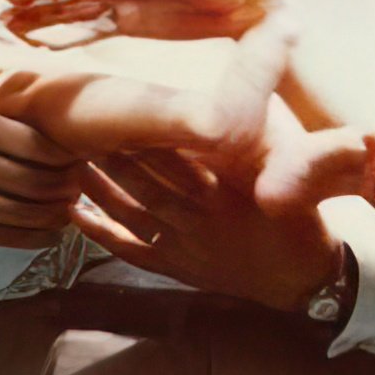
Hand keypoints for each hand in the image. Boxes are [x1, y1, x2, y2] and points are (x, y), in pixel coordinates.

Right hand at [0, 82, 81, 248]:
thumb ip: (1, 119)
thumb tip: (57, 135)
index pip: (39, 146)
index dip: (68, 157)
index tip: (82, 157)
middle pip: (36, 182)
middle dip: (67, 187)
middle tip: (83, 185)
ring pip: (21, 213)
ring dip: (55, 214)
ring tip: (71, 208)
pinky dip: (32, 237)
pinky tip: (51, 233)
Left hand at [70, 98, 374, 309]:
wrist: (304, 279)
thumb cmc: (299, 217)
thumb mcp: (291, 169)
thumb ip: (262, 133)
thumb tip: (238, 94)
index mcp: (228, 185)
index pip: (177, 150)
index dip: (145, 129)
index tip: (119, 107)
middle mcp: (200, 212)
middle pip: (144, 176)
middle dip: (111, 150)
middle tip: (79, 126)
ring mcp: (184, 242)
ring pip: (129, 208)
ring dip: (97, 184)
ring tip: (69, 157)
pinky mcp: (176, 266)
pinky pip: (129, 248)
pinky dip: (99, 231)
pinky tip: (74, 211)